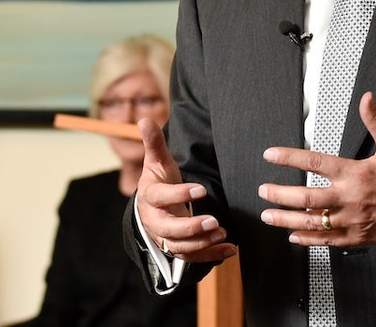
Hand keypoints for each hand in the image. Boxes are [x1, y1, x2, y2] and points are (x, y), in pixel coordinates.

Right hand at [135, 117, 236, 262]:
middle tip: (215, 221)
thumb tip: (144, 119)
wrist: (152, 207)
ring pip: (181, 247)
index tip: (201, 189)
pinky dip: (212, 255)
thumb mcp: (157, 162)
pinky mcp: (177, 249)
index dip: (179, 194)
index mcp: (149, 197)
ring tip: (223, 233)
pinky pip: (193, 257)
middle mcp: (155, 221)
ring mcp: (165, 237)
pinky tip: (231, 249)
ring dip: (203, 243)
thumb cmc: (158, 180)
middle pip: (169, 230)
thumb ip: (154, 143)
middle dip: (192, 228)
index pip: (160, 198)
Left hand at [258, 91, 375, 246]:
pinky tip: (294, 236)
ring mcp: (353, 220)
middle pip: (306, 197)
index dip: (289, 157)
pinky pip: (328, 240)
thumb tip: (366, 99)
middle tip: (263, 191)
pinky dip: (309, 239)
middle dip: (280, 195)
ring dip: (287, 220)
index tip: (271, 155)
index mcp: (356, 173)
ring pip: (313, 222)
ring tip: (268, 215)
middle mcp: (351, 198)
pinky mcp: (358, 237)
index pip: (314, 163)